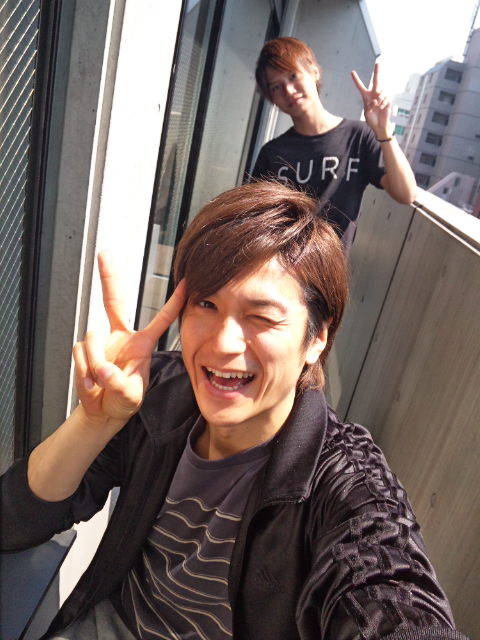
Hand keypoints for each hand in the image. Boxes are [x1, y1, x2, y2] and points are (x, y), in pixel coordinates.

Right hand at [73, 253, 185, 426]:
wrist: (102, 411)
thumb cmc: (123, 401)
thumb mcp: (130, 397)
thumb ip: (119, 384)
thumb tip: (105, 371)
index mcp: (142, 344)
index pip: (162, 318)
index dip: (174, 301)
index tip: (186, 283)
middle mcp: (121, 337)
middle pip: (113, 301)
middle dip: (109, 277)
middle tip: (104, 255)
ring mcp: (101, 342)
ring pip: (92, 339)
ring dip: (94, 363)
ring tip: (101, 382)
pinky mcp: (84, 350)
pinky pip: (79, 353)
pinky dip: (83, 370)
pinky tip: (90, 382)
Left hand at [351, 62, 391, 138]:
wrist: (380, 125)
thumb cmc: (372, 120)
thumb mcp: (367, 114)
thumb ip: (369, 106)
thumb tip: (376, 99)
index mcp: (366, 96)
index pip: (360, 86)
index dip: (356, 79)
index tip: (352, 72)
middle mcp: (374, 94)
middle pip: (376, 80)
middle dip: (377, 71)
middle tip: (378, 63)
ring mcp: (382, 96)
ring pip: (381, 92)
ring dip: (379, 99)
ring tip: (377, 106)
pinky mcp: (388, 99)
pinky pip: (385, 98)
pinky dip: (382, 103)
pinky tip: (381, 108)